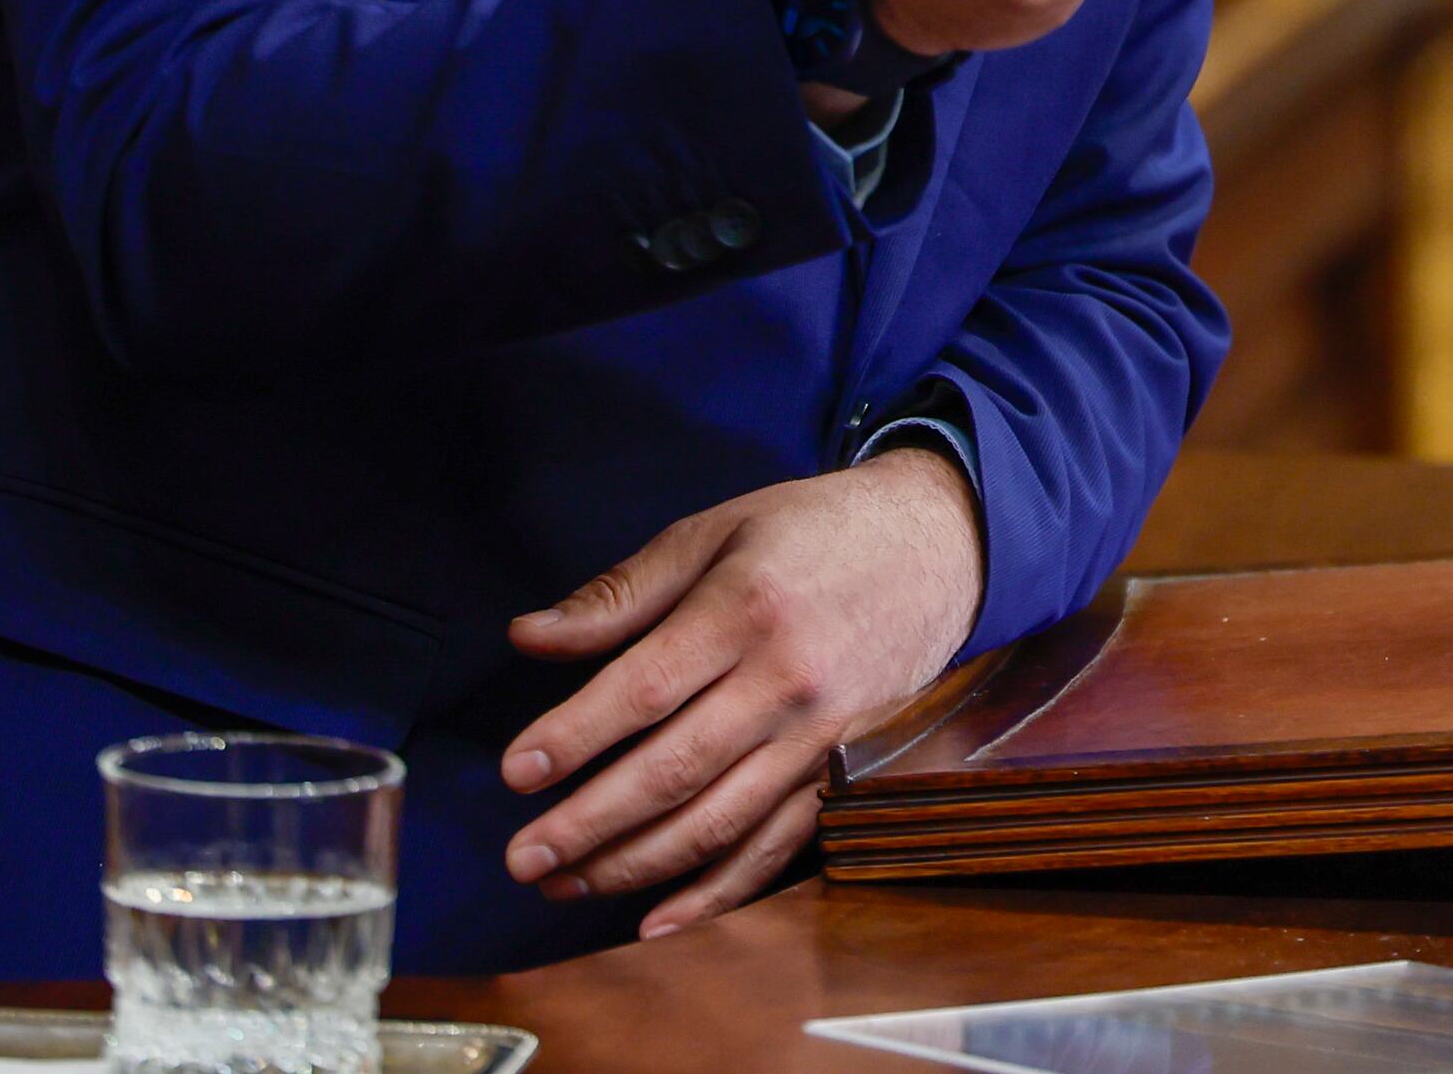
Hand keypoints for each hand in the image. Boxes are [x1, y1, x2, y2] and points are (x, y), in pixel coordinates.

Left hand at [498, 450, 986, 933]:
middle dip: (590, 823)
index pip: (646, 687)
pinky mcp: (842, 771)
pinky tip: (658, 921)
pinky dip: (718, 893)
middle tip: (522, 858)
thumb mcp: (713, 532)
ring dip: (636, 865)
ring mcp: (820, 735)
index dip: (576, 735)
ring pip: (719, 821)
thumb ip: (622, 592)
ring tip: (565, 884)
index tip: (517, 773)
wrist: (936, 546)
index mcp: (745, 609)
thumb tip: (528, 637)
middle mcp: (786, 680)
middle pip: (675, 769)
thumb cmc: (811, 532)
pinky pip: (776, 846)